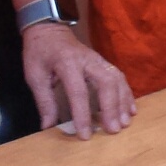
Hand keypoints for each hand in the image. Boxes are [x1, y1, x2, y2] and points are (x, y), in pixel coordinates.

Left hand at [23, 22, 135, 138]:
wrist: (48, 30)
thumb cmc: (40, 53)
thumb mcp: (34, 75)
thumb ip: (44, 101)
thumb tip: (48, 127)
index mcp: (67, 63)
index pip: (78, 91)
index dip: (83, 114)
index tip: (85, 135)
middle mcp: (87, 60)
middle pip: (106, 82)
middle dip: (111, 107)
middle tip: (113, 129)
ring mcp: (98, 59)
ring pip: (116, 78)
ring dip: (123, 101)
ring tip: (125, 122)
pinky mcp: (104, 62)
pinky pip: (119, 77)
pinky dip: (127, 93)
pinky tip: (131, 109)